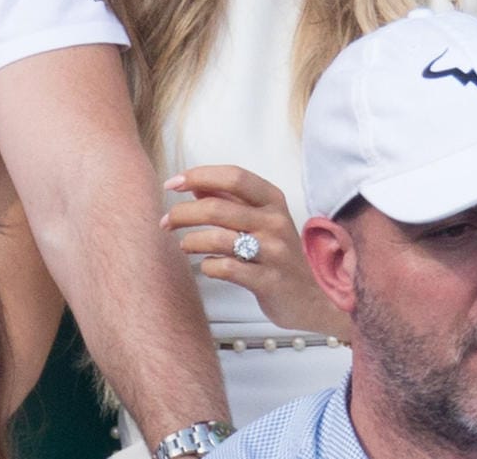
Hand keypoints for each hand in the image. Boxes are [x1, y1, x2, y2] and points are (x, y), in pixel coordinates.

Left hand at [161, 165, 341, 336]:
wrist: (311, 300)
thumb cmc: (277, 255)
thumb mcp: (260, 220)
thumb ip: (229, 201)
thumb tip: (194, 185)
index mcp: (273, 200)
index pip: (233, 176)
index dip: (199, 176)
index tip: (172, 183)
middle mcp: (275, 222)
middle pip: (217, 209)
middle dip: (183, 213)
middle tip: (166, 221)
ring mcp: (274, 252)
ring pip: (219, 239)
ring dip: (191, 242)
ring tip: (184, 246)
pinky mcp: (269, 281)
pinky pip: (227, 269)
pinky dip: (208, 266)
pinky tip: (206, 266)